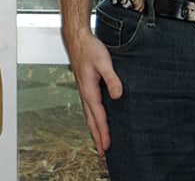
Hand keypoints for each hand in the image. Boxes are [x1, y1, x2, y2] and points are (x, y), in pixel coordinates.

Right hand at [63, 30, 122, 155]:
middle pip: (91, 120)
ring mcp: (84, 91)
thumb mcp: (104, 62)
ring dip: (94, 130)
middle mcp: (85, 93)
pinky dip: (93, 119)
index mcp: (89, 90)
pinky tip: (97, 120)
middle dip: (97, 137)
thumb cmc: (89, 49)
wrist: (77, 39)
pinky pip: (89, 108)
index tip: (107, 147)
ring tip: (99, 142)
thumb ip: (112, 79)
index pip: (98, 116)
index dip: (103, 132)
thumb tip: (117, 95)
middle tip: (102, 153)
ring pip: (89, 115)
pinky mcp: (86, 87)